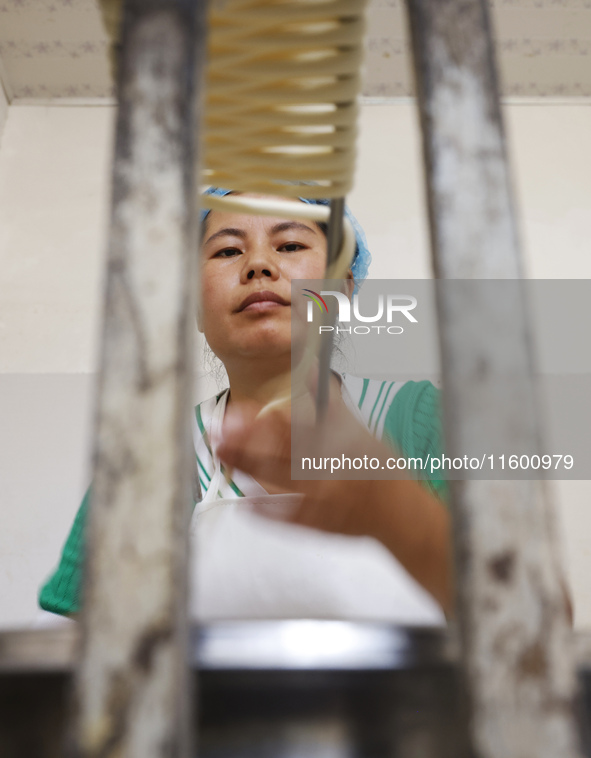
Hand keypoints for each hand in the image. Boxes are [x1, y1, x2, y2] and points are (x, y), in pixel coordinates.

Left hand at [216, 378, 453, 613]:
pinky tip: (243, 501)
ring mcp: (325, 499)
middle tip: (222, 426)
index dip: (268, 417)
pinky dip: (264, 510)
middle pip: (282, 450)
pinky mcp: (319, 524)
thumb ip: (333, 406)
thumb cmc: (380, 471)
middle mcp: (332, 469)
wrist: (400, 516)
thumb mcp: (362, 432)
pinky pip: (286, 517)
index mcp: (343, 443)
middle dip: (249, 438)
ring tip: (223, 451)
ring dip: (249, 465)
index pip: (300, 425)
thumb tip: (312, 370)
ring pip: (280, 480)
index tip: (244, 410)